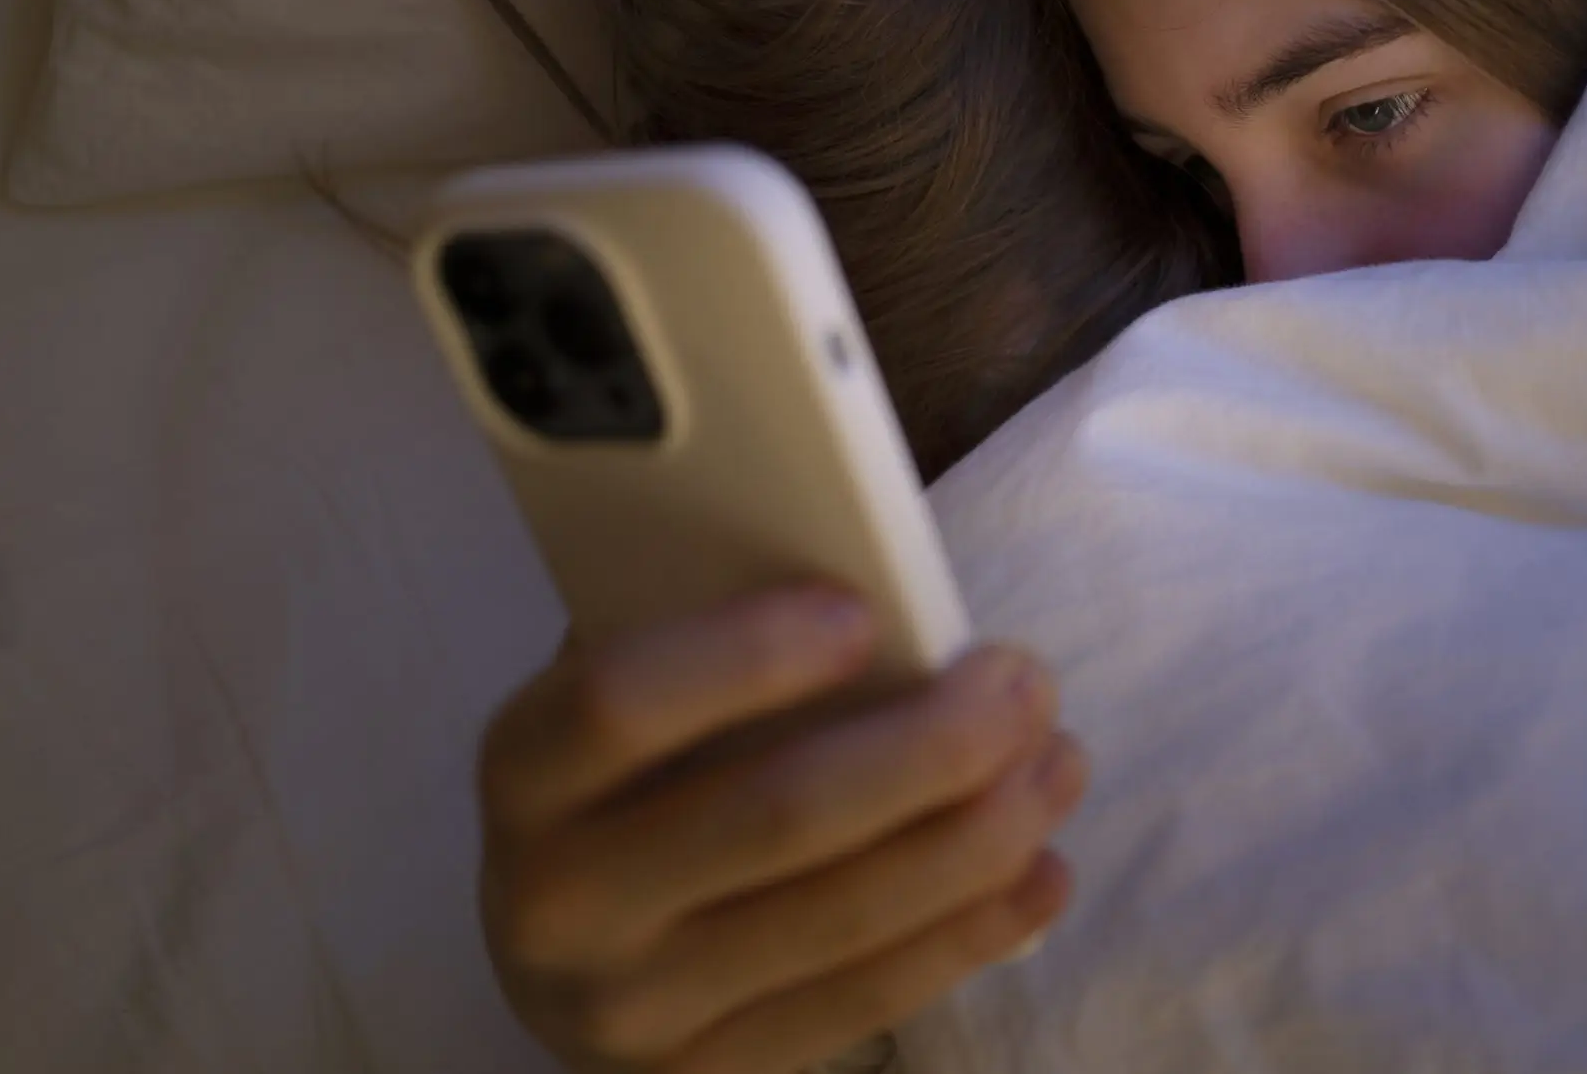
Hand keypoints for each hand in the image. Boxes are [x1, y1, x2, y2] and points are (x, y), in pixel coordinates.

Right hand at [476, 583, 1083, 1072]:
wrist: (565, 957)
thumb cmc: (635, 774)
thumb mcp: (632, 686)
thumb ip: (710, 629)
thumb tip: (878, 575)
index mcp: (527, 772)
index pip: (619, 702)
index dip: (748, 654)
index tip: (863, 613)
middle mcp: (557, 904)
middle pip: (775, 815)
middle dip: (932, 744)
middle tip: (1025, 685)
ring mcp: (631, 1010)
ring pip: (843, 916)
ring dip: (982, 836)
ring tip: (1059, 765)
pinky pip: (865, 1001)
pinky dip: (973, 932)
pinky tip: (1043, 874)